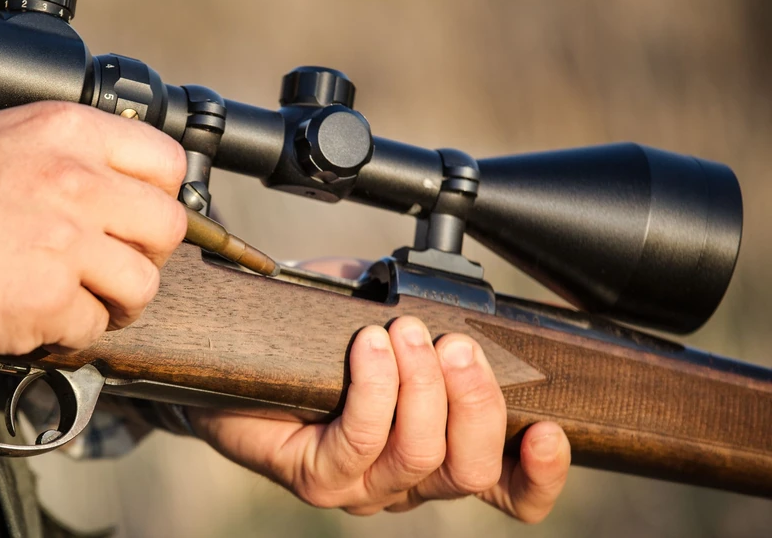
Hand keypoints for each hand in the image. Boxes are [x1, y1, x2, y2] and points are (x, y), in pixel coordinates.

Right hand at [0, 101, 186, 356]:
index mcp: (68, 132)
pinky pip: (93, 325)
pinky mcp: (52, 299)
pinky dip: (73, 331)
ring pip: (143, 283)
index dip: (161, 194)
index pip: (165, 160)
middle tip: (120, 262)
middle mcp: (79, 182)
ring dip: (120, 299)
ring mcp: (69, 243)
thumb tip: (110, 174)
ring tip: (89, 299)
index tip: (143, 214)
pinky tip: (44, 318)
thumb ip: (63, 150)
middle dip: (149, 252)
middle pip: (167, 225)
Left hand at [189, 311, 571, 522]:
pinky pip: (358, 441)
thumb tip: (456, 294)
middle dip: (475, 401)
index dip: (540, 473)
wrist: (230, 359)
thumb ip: (429, 313)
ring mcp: (360, 486)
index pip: (509, 488)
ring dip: (421, 387)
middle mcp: (405, 481)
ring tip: (404, 332)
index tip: (551, 429)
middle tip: (457, 344)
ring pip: (418, 456)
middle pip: (470, 470)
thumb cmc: (315, 339)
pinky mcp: (315, 478)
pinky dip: (373, 389)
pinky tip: (368, 347)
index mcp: (439, 452)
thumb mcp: (385, 313)